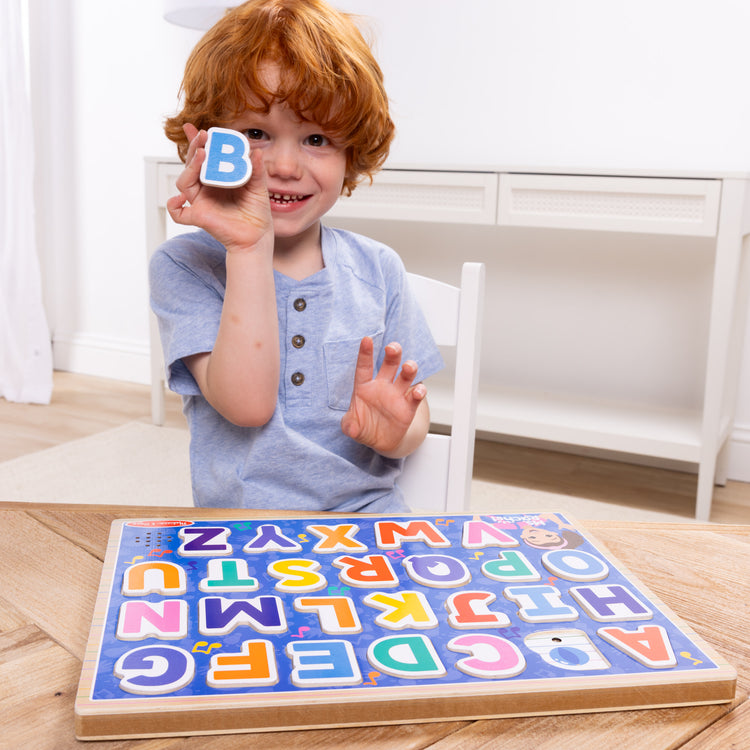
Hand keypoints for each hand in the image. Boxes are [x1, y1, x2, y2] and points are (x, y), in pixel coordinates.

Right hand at [166, 124, 273, 254]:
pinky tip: (180, 199)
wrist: (256, 236)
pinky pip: (178, 213)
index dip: (198, 142)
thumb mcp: (258, 187)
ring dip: (190, 167)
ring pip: (184, 182)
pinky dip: (174, 206)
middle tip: (202, 136)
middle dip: (194, 148)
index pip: (204, 156)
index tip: (200, 129)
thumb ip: (256, 170)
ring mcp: (201, 202)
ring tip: (201, 154)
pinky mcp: (199, 217)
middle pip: (192, 165)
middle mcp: (206, 187)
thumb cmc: (256, 211)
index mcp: (217, 177)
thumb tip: (256, 151)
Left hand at [341, 337, 428, 456]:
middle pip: (390, 364)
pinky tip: (418, 391)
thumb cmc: (364, 427)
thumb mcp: (352, 427)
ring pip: (405, 375)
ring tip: (408, 367)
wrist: (381, 441)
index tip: (366, 339)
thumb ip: (350, 426)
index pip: (365, 367)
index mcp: (365, 386)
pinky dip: (419, 391)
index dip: (365, 353)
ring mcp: (397, 395)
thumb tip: (352, 429)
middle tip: (393, 347)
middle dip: (393, 353)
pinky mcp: (409, 407)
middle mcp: (382, 386)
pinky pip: (416, 395)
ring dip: (409, 368)